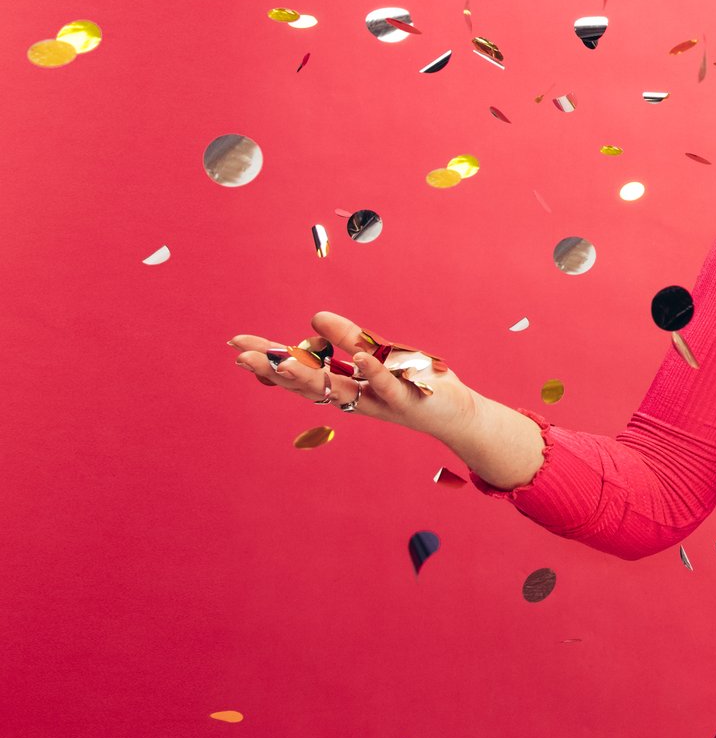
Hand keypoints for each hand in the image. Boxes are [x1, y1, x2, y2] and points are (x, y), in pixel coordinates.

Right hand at [228, 311, 483, 440]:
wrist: (456, 416)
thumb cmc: (414, 385)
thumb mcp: (377, 358)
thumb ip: (347, 341)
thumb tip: (312, 321)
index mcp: (345, 387)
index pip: (301, 373)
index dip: (270, 361)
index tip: (237, 346)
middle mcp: (356, 398)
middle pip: (310, 383)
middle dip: (276, 369)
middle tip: (242, 356)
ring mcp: (380, 401)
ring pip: (341, 389)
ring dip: (312, 376)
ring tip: (283, 360)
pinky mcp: (410, 399)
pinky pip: (390, 385)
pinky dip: (376, 372)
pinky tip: (360, 358)